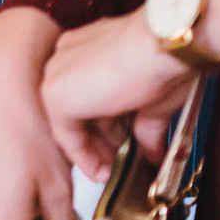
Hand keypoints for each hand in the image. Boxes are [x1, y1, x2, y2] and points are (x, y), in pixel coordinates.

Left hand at [40, 11, 200, 181]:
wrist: (163, 47)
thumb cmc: (163, 62)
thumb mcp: (151, 99)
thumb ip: (143, 126)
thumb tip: (153, 151)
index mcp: (82, 50)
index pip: (86, 95)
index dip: (102, 126)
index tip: (118, 148)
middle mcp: (63, 59)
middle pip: (76, 110)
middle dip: (99, 142)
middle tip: (117, 165)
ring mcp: (56, 76)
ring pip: (69, 123)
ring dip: (93, 151)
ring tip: (113, 172)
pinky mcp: (56, 95)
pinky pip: (66, 134)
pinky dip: (83, 156)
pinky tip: (103, 172)